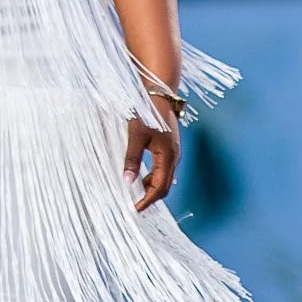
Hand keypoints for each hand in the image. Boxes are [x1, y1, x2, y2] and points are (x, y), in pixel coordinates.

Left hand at [124, 91, 182, 211]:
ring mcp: (174, 152)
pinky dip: (153, 177)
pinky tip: (141, 175)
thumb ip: (132, 159)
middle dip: (150, 198)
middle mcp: (174, 157)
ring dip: (151, 187)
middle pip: (164, 186)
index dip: (147, 201)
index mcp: (168, 156)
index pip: (159, 188)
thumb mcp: (136, 136)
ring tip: (134, 192)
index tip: (135, 209)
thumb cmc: (148, 111)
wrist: (159, 92)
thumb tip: (127, 181)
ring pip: (164, 178)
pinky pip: (164, 169)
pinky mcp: (170, 146)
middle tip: (134, 204)